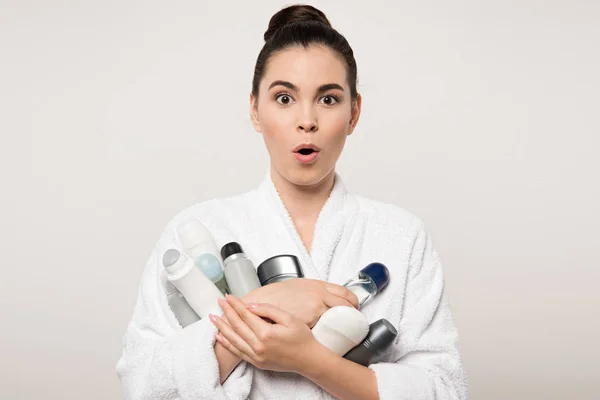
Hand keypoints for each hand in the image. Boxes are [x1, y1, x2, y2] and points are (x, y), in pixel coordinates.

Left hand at [210, 294, 321, 373]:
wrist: (308, 360)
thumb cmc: (302, 338)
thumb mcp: (289, 318)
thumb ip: (269, 310)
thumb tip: (251, 306)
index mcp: (266, 333)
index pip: (246, 315)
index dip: (236, 304)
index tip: (228, 296)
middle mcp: (258, 346)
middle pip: (237, 326)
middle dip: (227, 312)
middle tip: (219, 301)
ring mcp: (256, 356)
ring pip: (234, 339)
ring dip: (222, 327)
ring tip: (213, 318)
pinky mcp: (256, 363)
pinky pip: (238, 352)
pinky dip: (227, 344)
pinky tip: (220, 337)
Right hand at [241, 279, 358, 327]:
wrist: (259, 303)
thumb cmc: (277, 294)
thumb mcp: (298, 284)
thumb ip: (314, 289)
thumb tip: (326, 294)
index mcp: (318, 286)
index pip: (346, 293)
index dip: (354, 302)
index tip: (355, 307)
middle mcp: (319, 297)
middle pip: (347, 307)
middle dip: (353, 315)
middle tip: (353, 320)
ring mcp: (314, 311)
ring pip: (338, 321)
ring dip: (343, 326)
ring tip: (344, 331)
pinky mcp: (308, 324)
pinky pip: (325, 331)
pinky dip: (329, 335)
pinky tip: (329, 338)